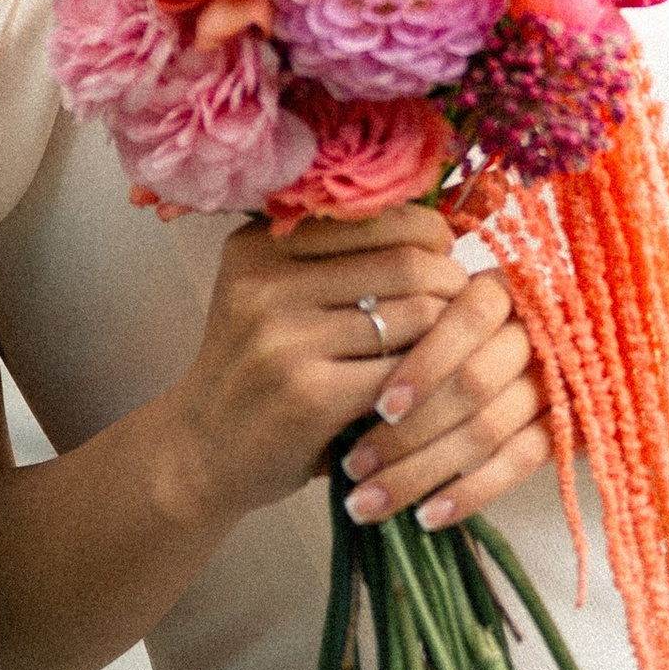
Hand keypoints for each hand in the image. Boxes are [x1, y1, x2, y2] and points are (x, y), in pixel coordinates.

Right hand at [171, 204, 464, 521]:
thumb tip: (440, 225)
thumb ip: (334, 259)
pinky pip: (404, 371)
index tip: (446, 253)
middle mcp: (267, 284)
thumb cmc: (259, 368)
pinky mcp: (310, 396)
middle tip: (467, 303)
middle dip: (451, 281)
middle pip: (405, 262)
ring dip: (451, 331)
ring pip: (415, 315)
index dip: (429, 232)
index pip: (377, 217)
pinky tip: (433, 385)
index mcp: (260, 246)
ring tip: (456, 342)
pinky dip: (431, 377)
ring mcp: (286, 340)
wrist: (201, 453)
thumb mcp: (272, 296)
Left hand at [339, 262, 549, 534]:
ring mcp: (556, 382)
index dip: (426, 363)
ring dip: (423, 471)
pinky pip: (520, 463)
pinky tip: (426, 518)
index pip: (468, 320)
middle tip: (352, 468)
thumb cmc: (473, 337)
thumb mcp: (449, 311)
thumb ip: (412, 322)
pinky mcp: (571, 429)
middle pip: (473, 383)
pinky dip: (471, 493)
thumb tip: (342, 361)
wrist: (571, 359)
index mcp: (503, 291)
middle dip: (407, 431)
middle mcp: (535, 333)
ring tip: (367, 503)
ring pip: (487, 429)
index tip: (379, 406)